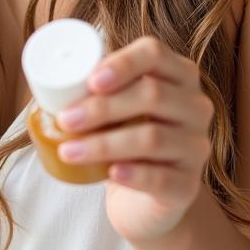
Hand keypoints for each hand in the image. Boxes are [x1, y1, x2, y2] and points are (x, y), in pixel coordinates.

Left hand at [53, 35, 213, 244]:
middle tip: (64, 119)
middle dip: (102, 107)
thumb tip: (52, 75)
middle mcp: (196, 106)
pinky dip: (133, 174)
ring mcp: (197, 146)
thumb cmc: (127, 136)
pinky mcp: (189, 185)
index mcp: (179, 74)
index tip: (89, 81)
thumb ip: (99, 85)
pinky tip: (111, 173)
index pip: (154, 53)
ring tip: (69, 150)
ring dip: (103, 143)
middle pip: (152, 95)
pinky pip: (162, 177)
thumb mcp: (118, 106)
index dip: (122, 64)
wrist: (145, 197)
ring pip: (151, 137)